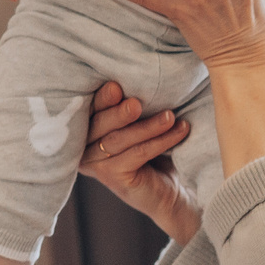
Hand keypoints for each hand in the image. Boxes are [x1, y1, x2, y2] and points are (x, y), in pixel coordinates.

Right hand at [79, 81, 200, 243]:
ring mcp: (96, 166)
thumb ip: (132, 102)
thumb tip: (140, 74)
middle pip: (100, 125)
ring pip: (120, 140)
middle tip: (137, 103)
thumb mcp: (141, 120)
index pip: (90, 109)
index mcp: (86, 127)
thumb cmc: (155, 148)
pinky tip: (180, 130)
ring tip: (170, 116)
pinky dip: (161, 141)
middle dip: (119, 112)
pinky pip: (137, 154)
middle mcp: (84, 147)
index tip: (117, 86)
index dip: (101, 98)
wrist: (171, 190)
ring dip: (148, 126)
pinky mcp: (114, 178)